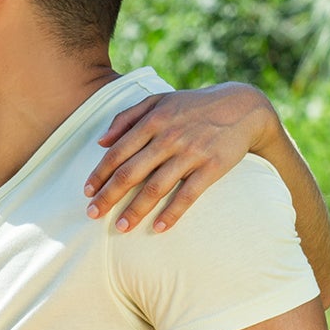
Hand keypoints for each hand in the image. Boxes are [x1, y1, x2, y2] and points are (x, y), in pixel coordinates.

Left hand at [85, 83, 277, 233]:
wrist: (242, 106)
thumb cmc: (192, 106)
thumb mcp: (158, 101)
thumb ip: (126, 118)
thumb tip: (101, 141)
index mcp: (152, 121)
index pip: (117, 153)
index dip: (100, 174)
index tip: (87, 192)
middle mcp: (169, 138)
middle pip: (131, 173)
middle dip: (108, 196)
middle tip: (92, 214)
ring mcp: (191, 153)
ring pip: (156, 187)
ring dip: (136, 210)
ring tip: (121, 227)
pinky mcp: (212, 167)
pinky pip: (188, 195)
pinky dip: (173, 213)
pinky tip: (159, 228)